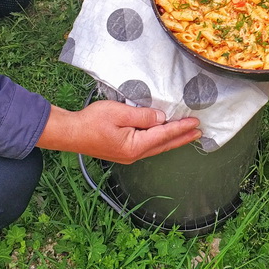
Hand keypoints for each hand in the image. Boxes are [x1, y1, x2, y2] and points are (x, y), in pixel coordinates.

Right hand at [39, 101, 200, 163]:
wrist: (69, 133)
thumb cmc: (91, 121)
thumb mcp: (119, 113)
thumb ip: (143, 116)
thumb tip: (161, 118)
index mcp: (134, 146)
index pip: (164, 135)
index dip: (181, 128)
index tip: (195, 123)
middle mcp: (134, 154)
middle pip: (164, 145)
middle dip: (182, 138)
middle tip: (199, 133)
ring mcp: (128, 155)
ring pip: (156, 147)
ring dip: (172, 140)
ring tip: (187, 135)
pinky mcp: (123, 152)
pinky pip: (147, 147)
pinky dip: (159, 141)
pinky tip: (163, 136)